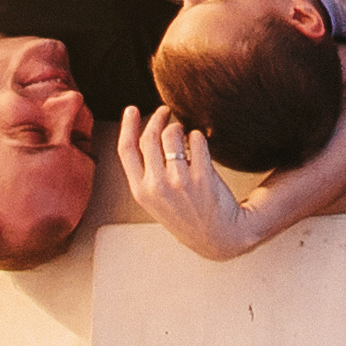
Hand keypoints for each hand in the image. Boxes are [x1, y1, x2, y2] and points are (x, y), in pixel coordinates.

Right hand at [118, 104, 260, 261]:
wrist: (220, 237)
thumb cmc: (187, 216)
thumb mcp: (157, 202)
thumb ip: (147, 174)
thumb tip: (146, 134)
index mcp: (141, 192)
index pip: (126, 150)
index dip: (127, 125)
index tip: (131, 109)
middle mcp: (157, 186)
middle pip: (150, 136)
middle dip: (157, 118)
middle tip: (165, 111)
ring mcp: (180, 181)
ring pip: (173, 134)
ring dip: (179, 127)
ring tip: (186, 134)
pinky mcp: (203, 176)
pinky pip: (197, 139)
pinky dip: (198, 136)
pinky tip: (201, 144)